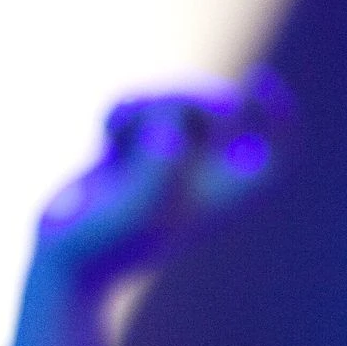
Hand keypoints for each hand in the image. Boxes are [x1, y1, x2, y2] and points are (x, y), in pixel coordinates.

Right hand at [27, 84, 283, 294]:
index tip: (257, 81)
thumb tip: (167, 129)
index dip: (279, 110)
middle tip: (169, 107)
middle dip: (194, 96)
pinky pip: (136, 107)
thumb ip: (162, 162)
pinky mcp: (131, 153)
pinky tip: (106, 135)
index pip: (278, 147)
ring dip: (149, 102)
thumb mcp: (143, 203)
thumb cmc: (111, 242)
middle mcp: (202, 176)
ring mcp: (166, 161)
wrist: (68, 264)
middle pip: (225, 107)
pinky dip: (122, 113)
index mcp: (225, 194)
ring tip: (119, 130)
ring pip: (175, 99)